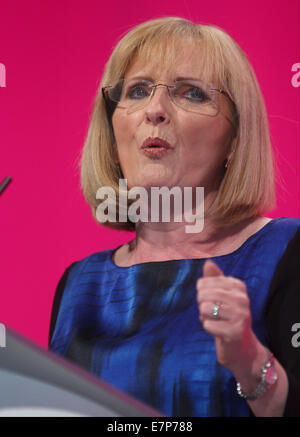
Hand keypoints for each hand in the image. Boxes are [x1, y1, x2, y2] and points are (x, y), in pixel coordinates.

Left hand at [196, 259, 263, 376]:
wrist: (242, 347)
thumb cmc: (227, 317)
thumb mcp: (221, 295)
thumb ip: (214, 278)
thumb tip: (208, 262)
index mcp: (238, 286)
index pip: (203, 283)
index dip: (201, 294)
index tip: (213, 302)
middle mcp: (242, 298)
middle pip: (202, 295)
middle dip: (201, 306)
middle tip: (213, 313)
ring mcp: (240, 314)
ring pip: (204, 309)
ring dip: (205, 318)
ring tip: (216, 321)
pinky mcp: (235, 331)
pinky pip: (207, 325)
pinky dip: (208, 329)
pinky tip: (219, 331)